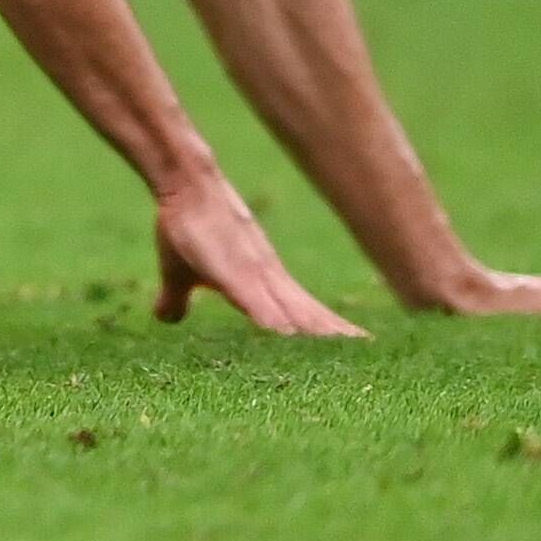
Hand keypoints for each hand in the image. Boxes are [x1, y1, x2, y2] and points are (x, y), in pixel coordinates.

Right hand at [154, 178, 365, 337]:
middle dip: (338, 336)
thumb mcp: (180, 273)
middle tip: (375, 356)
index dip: (328, 332)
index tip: (359, 350)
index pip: (303, 312)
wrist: (185, 184)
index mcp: (261, 281)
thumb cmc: (185, 228)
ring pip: (290, 306)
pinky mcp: (227, 268)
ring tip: (348, 349)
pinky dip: (267, 314)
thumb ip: (179, 298)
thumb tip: (166, 317)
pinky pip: (250, 296)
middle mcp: (266, 278)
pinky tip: (280, 333)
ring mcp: (250, 272)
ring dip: (317, 329)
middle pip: (309, 312)